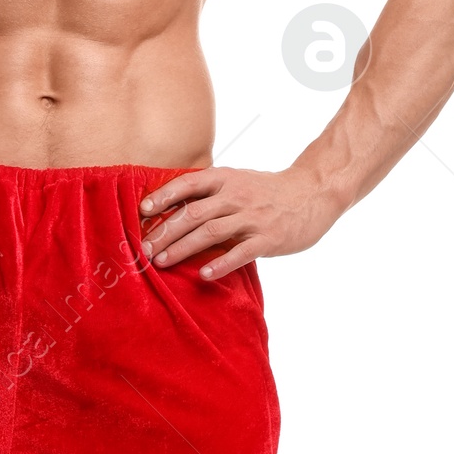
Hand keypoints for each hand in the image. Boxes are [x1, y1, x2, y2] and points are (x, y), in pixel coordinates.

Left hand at [138, 165, 340, 279]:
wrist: (313, 193)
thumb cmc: (267, 192)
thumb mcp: (237, 182)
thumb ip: (209, 193)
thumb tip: (169, 208)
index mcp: (225, 179)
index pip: (187, 184)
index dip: (163, 196)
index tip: (141, 211)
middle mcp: (236, 196)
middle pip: (192, 213)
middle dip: (164, 231)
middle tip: (143, 249)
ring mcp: (253, 217)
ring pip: (211, 232)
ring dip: (183, 248)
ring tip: (162, 262)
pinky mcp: (269, 238)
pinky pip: (241, 252)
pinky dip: (221, 263)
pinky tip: (204, 275)